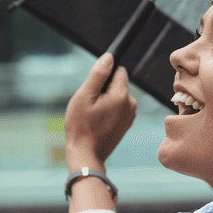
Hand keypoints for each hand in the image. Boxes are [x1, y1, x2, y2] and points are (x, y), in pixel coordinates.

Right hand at [64, 54, 136, 168]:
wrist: (86, 155)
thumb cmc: (81, 126)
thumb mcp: (85, 96)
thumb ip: (98, 75)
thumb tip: (109, 57)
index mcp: (122, 95)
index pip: (119, 70)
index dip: (104, 75)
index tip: (93, 87)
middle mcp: (131, 104)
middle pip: (118, 83)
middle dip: (104, 89)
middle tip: (90, 104)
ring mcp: (130, 115)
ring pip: (117, 96)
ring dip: (105, 100)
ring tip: (93, 114)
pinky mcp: (126, 123)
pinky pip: (118, 107)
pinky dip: (108, 110)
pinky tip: (98, 121)